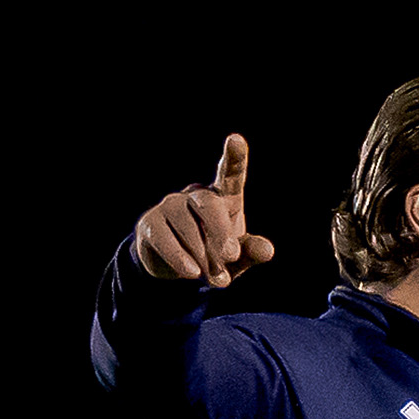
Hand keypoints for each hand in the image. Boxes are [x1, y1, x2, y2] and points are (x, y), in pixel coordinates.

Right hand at [134, 134, 277, 287]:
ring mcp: (171, 206)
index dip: (234, 157)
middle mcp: (196, 196)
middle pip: (208, 204)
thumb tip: (267, 250)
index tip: (235, 139)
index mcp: (225, 198)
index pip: (230, 174)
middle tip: (231, 256)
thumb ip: (253, 252)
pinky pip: (164, 238)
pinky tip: (192, 273)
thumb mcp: (240, 257)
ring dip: (203, 255)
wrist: (183, 270)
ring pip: (186, 225)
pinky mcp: (151, 224)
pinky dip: (179, 257)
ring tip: (216, 279)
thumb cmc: (219, 255)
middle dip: (221, 232)